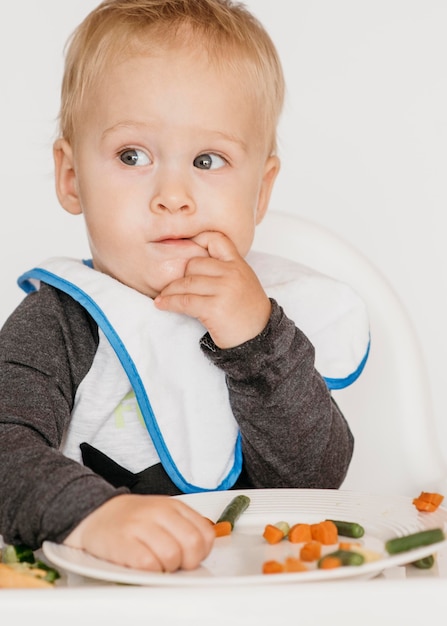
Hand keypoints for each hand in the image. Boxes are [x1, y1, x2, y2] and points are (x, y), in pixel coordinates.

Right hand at [64, 494, 214, 571]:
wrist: (96, 513)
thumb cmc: (133, 519)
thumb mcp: (163, 514)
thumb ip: (183, 527)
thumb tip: (201, 551)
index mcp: (173, 506)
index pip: (205, 533)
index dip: (201, 552)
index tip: (190, 556)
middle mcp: (159, 512)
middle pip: (192, 544)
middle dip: (187, 562)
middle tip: (175, 564)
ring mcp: (140, 525)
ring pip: (172, 556)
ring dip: (167, 568)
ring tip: (156, 563)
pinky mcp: (123, 542)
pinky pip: (148, 564)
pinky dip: (150, 571)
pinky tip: (143, 565)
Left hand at [154, 231, 270, 347]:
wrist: (259, 337)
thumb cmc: (247, 311)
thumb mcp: (242, 282)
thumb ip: (225, 269)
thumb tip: (193, 263)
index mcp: (238, 264)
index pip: (216, 239)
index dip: (197, 241)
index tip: (184, 252)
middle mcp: (232, 273)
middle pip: (193, 263)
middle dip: (180, 275)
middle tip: (173, 286)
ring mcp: (223, 290)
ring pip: (186, 282)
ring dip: (170, 291)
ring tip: (163, 297)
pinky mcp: (214, 308)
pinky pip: (184, 301)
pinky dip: (169, 303)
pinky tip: (162, 304)